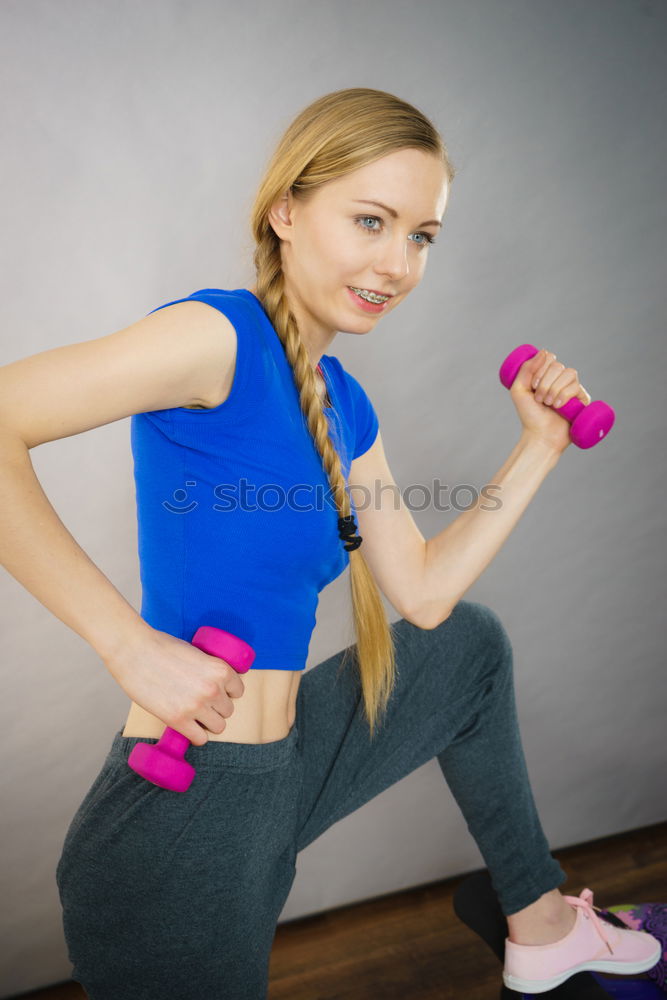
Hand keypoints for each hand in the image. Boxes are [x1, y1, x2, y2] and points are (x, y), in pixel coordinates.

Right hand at [105, 626, 245, 745]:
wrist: (134, 651)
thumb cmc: (161, 647)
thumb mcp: (196, 652)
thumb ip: (208, 668)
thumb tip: (214, 683)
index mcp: (220, 669)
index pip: (238, 691)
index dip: (226, 692)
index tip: (216, 692)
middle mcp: (213, 689)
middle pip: (228, 710)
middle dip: (216, 707)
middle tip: (200, 702)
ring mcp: (196, 706)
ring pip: (218, 726)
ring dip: (207, 722)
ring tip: (195, 716)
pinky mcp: (178, 720)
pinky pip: (200, 738)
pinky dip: (195, 735)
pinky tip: (188, 727)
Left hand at [510, 348, 591, 453]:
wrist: (540, 435)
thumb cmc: (529, 415)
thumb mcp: (519, 390)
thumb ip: (526, 369)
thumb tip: (544, 351)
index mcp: (546, 374)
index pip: (549, 358)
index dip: (540, 369)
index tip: (533, 386)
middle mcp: (561, 379)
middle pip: (558, 365)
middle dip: (545, 383)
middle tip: (540, 400)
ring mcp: (573, 388)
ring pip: (569, 373)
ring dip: (554, 389)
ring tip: (548, 404)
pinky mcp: (582, 399)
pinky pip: (577, 387)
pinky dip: (564, 395)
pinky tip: (559, 406)